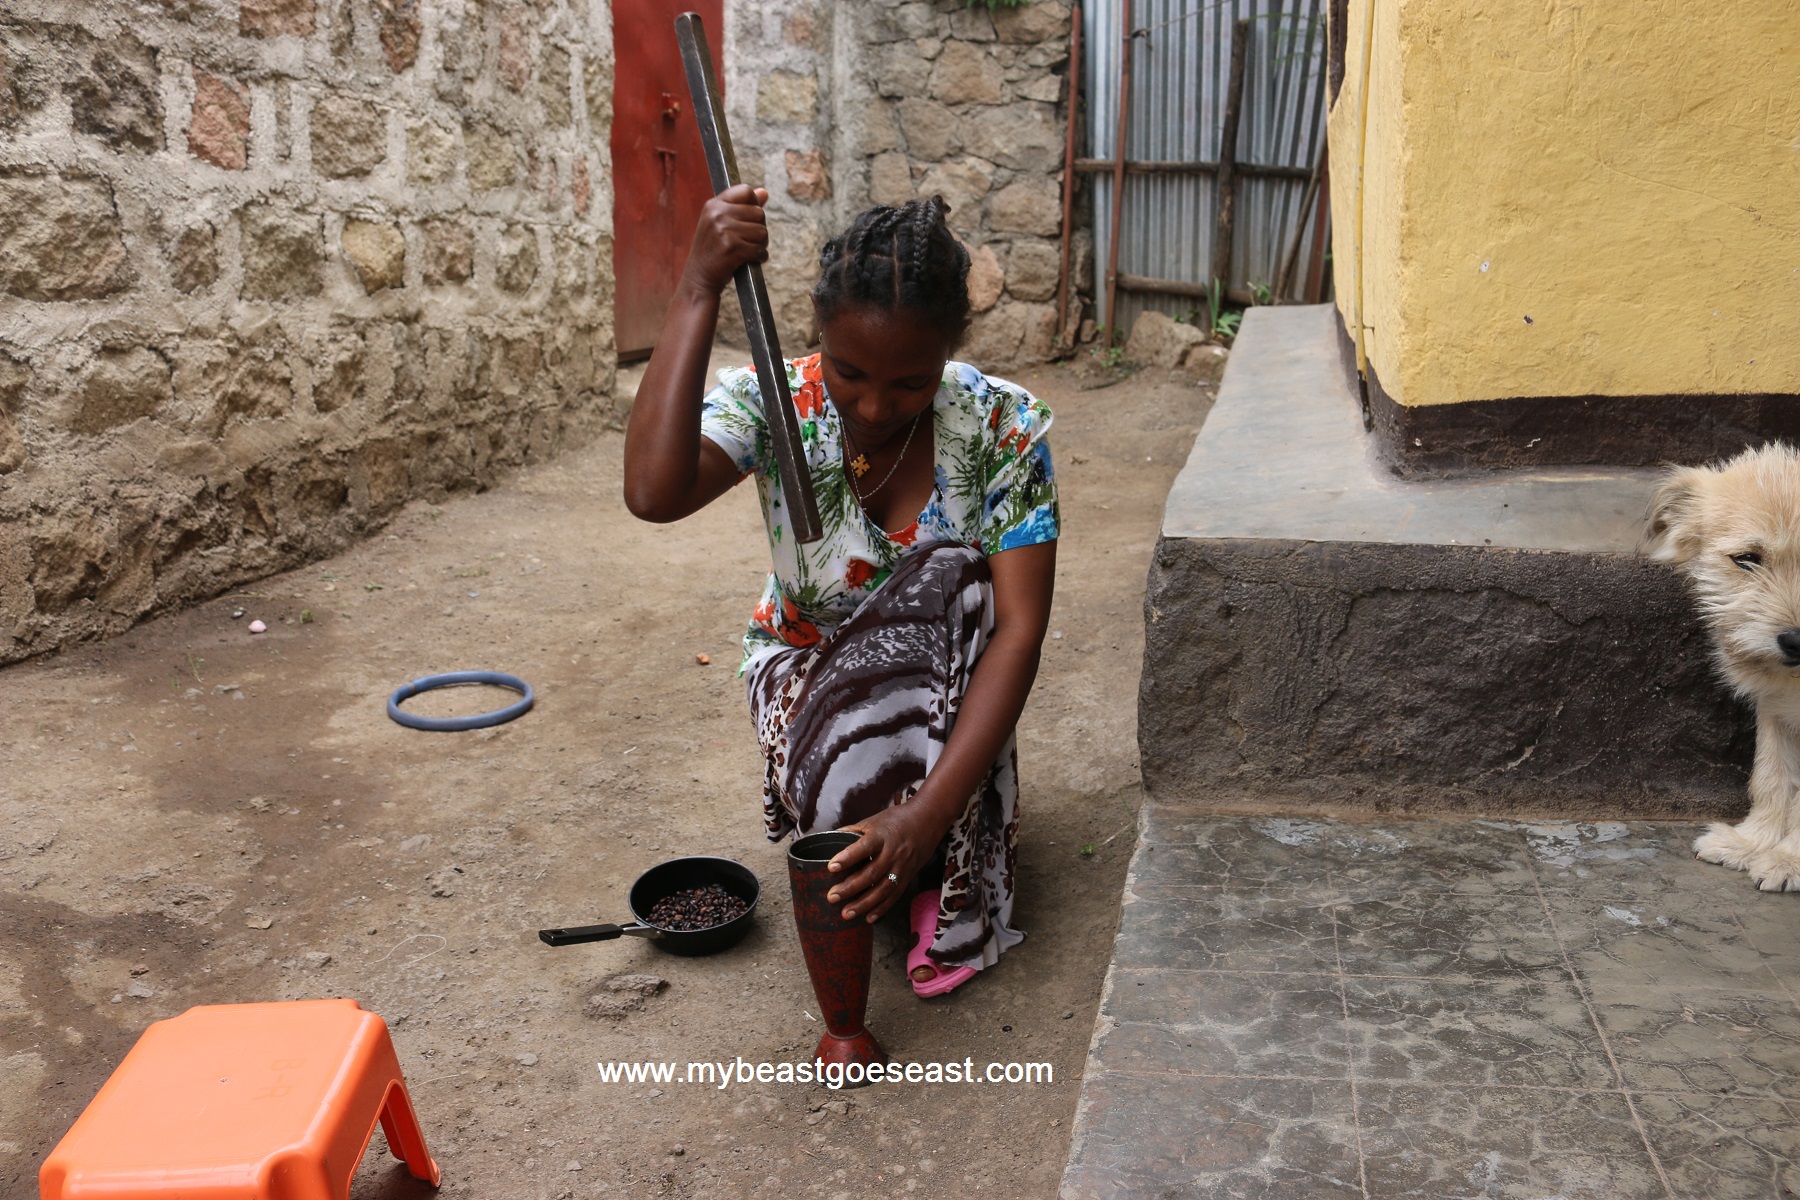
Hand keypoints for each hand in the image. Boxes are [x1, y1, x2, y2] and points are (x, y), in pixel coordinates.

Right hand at [681, 184, 768, 293]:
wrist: (698, 278)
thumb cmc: (712, 252)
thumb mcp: (720, 224)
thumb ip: (743, 207)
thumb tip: (765, 192)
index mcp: (713, 205)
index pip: (746, 191)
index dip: (754, 205)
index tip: (748, 220)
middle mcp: (717, 214)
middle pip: (759, 213)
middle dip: (758, 230)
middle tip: (747, 241)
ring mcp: (724, 231)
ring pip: (762, 232)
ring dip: (760, 245)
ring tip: (746, 252)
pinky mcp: (732, 248)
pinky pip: (759, 250)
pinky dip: (759, 258)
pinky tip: (749, 261)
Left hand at [825, 798, 955, 923]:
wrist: (928, 821)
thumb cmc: (896, 820)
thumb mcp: (873, 821)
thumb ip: (852, 832)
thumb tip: (828, 841)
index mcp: (881, 836)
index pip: (863, 847)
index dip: (848, 857)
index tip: (831, 867)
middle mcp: (892, 853)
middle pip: (871, 873)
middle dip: (851, 887)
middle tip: (832, 897)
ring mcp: (902, 867)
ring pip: (883, 889)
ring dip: (864, 904)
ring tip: (846, 913)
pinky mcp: (908, 877)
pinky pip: (894, 896)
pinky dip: (881, 908)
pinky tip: (868, 918)